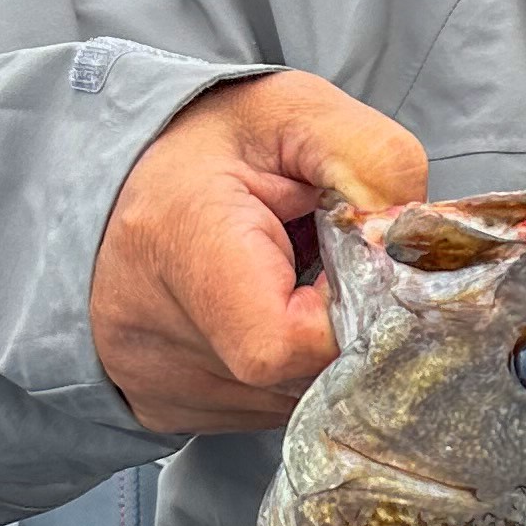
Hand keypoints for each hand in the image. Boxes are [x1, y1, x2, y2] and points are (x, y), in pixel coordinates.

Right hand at [91, 71, 427, 432]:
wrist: (112, 170)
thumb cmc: (211, 141)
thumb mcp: (297, 113)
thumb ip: (373, 162)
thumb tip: (412, 244)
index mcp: (177, 243)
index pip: (292, 342)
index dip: (352, 310)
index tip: (348, 259)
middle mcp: (147, 332)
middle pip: (300, 382)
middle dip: (341, 326)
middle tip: (321, 264)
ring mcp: (151, 382)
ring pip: (287, 403)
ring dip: (314, 350)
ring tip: (283, 283)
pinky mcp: (157, 407)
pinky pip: (256, 412)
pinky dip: (282, 370)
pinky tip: (261, 312)